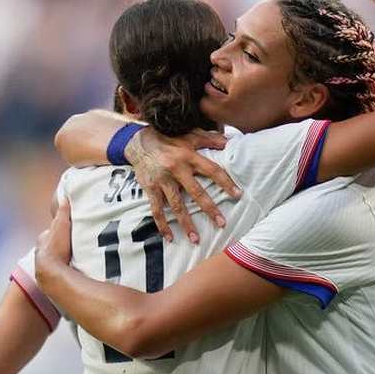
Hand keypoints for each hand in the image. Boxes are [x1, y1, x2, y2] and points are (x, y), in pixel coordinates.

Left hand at [35, 199, 72, 284]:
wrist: (51, 272)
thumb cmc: (55, 249)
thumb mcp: (61, 225)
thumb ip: (62, 212)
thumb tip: (64, 197)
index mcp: (43, 239)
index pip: (51, 231)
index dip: (58, 229)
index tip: (66, 228)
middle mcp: (41, 251)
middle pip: (51, 243)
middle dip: (59, 242)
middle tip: (71, 242)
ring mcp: (45, 263)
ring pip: (54, 256)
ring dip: (61, 255)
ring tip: (73, 255)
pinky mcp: (51, 274)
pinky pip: (59, 267)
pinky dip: (63, 266)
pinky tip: (71, 267)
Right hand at [125, 128, 240, 243]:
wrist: (136, 141)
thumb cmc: (167, 138)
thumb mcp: (189, 134)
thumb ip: (209, 138)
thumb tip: (230, 141)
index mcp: (188, 156)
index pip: (212, 170)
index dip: (226, 182)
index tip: (238, 195)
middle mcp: (176, 169)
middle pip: (196, 192)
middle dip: (210, 209)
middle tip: (222, 224)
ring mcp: (162, 180)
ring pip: (176, 206)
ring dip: (186, 224)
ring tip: (196, 239)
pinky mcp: (150, 188)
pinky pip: (157, 210)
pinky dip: (162, 225)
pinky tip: (170, 237)